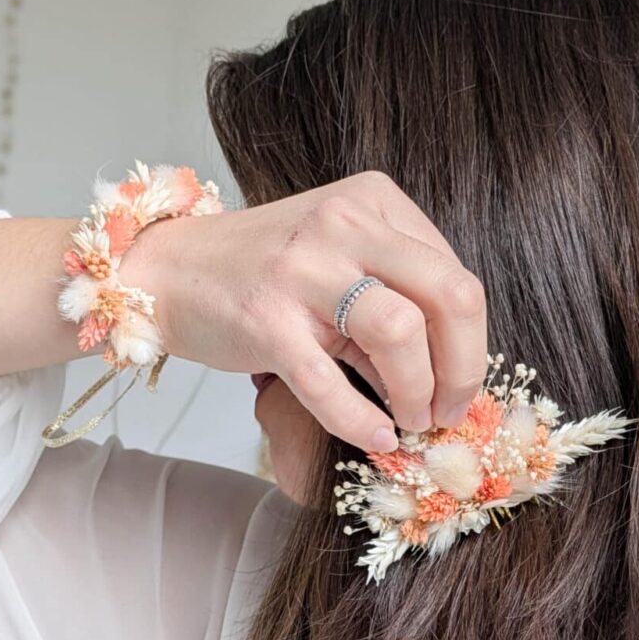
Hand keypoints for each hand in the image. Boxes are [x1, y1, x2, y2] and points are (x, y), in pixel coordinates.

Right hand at [122, 171, 487, 451]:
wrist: (167, 270)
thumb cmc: (264, 271)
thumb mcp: (341, 262)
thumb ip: (397, 300)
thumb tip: (451, 377)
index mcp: (373, 202)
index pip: (454, 275)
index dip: (470, 342)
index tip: (457, 384)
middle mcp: (344, 223)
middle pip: (450, 296)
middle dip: (465, 368)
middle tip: (449, 410)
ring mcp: (303, 269)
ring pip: (400, 332)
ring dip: (419, 393)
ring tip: (411, 420)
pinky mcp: (266, 319)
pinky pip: (329, 381)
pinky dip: (362, 420)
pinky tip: (376, 437)